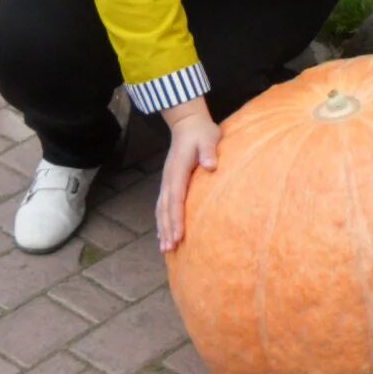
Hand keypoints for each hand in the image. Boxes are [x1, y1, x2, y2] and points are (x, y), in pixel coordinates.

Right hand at [157, 99, 219, 252]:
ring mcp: (167, 182)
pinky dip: (162, 222)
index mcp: (178, 171)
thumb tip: (211, 165)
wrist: (188, 124)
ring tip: (165, 249)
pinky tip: (163, 235)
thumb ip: (209, 151)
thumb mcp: (209, 138)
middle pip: (165, 208)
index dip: (176, 218)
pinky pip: (163, 206)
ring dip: (163, 229)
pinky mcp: (169, 183)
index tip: (179, 235)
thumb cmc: (202, 133)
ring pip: (161, 210)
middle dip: (167, 229)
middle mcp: (168, 179)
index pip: (176, 198)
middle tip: (170, 249)